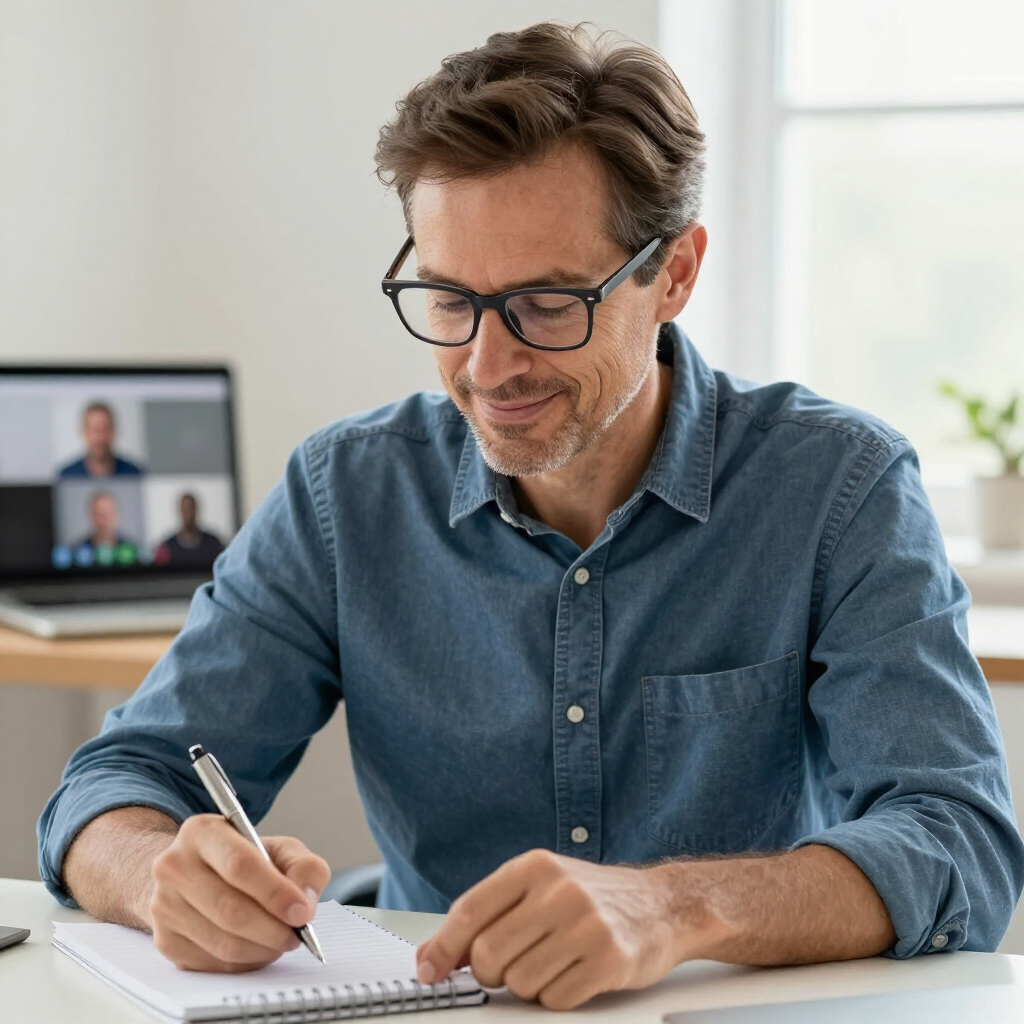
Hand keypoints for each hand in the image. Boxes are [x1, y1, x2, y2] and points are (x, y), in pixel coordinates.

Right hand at [146, 814, 330, 971]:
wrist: (195, 875)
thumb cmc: (244, 860)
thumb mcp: (279, 848)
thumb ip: (304, 867)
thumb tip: (305, 902)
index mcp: (202, 832)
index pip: (240, 866)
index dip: (275, 894)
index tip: (302, 913)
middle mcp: (174, 866)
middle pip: (230, 911)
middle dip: (273, 929)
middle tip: (297, 935)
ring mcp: (164, 906)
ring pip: (223, 943)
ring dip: (262, 949)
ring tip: (281, 940)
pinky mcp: (165, 940)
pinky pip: (213, 963)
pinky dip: (245, 962)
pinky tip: (257, 947)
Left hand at [415, 849, 689, 1009]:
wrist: (662, 905)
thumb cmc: (593, 898)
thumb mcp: (539, 888)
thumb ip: (488, 915)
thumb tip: (432, 954)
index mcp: (534, 866)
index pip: (470, 911)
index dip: (443, 947)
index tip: (430, 971)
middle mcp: (559, 890)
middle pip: (489, 954)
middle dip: (491, 972)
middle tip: (510, 965)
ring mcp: (586, 924)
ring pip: (519, 982)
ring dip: (527, 985)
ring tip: (552, 962)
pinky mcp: (608, 959)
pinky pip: (554, 1000)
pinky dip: (556, 996)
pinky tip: (575, 973)